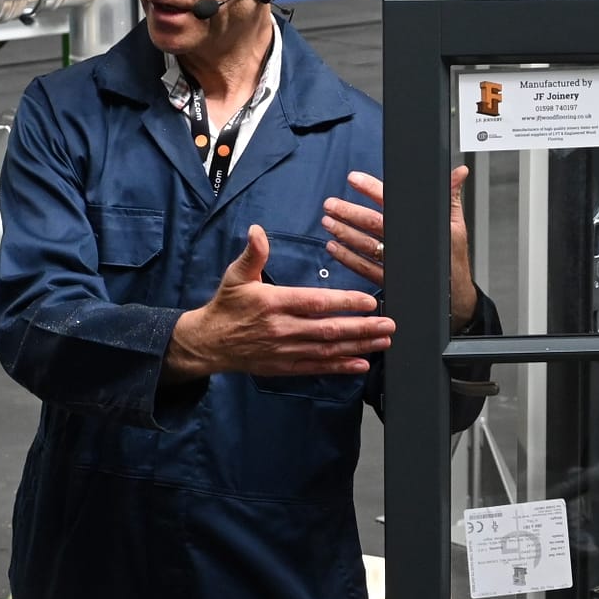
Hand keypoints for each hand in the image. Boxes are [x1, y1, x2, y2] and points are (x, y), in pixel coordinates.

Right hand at [166, 226, 394, 378]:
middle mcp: (282, 329)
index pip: (315, 303)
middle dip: (363, 327)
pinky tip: (361, 364)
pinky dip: (341, 367)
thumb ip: (252, 254)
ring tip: (384, 341)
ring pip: (328, 350)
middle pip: (329, 330)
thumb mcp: (235, 276)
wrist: (209, 343)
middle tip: (389, 323)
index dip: (344, 302)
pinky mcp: (285, 367)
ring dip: (359, 346)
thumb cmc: (227, 306)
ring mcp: (285, 351)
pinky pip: (317, 368)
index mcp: (274, 303)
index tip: (369, 301)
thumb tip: (257, 231)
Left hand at [322, 167, 478, 329]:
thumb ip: (451, 197)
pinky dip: (347, 258)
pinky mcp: (388, 280)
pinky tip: (334, 249)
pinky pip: (363, 269)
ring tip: (328, 223)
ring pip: (365, 245)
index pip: (392, 202)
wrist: (455, 298)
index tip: (354, 179)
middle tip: (331, 204)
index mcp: (420, 227)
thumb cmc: (452, 260)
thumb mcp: (456, 225)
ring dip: (344, 233)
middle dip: (349, 212)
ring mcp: (394, 263)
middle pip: (373, 223)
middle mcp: (405, 245)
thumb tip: (459, 173)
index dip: (372, 189)